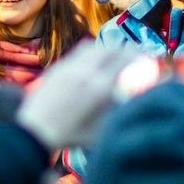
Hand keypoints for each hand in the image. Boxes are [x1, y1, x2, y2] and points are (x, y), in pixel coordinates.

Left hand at [17, 43, 142, 149]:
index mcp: (100, 88)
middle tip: (135, 55)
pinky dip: (93, 53)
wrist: (34, 131)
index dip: (140, 57)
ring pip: (95, 47)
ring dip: (109, 49)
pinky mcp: (58, 67)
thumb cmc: (71, 135)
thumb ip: (120, 110)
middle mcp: (86, 73)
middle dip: (127, 50)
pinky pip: (80, 52)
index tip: (149, 59)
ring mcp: (70, 67)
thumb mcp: (102, 129)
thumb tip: (138, 96)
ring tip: (116, 56)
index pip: (126, 61)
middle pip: (113, 50)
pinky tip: (95, 62)